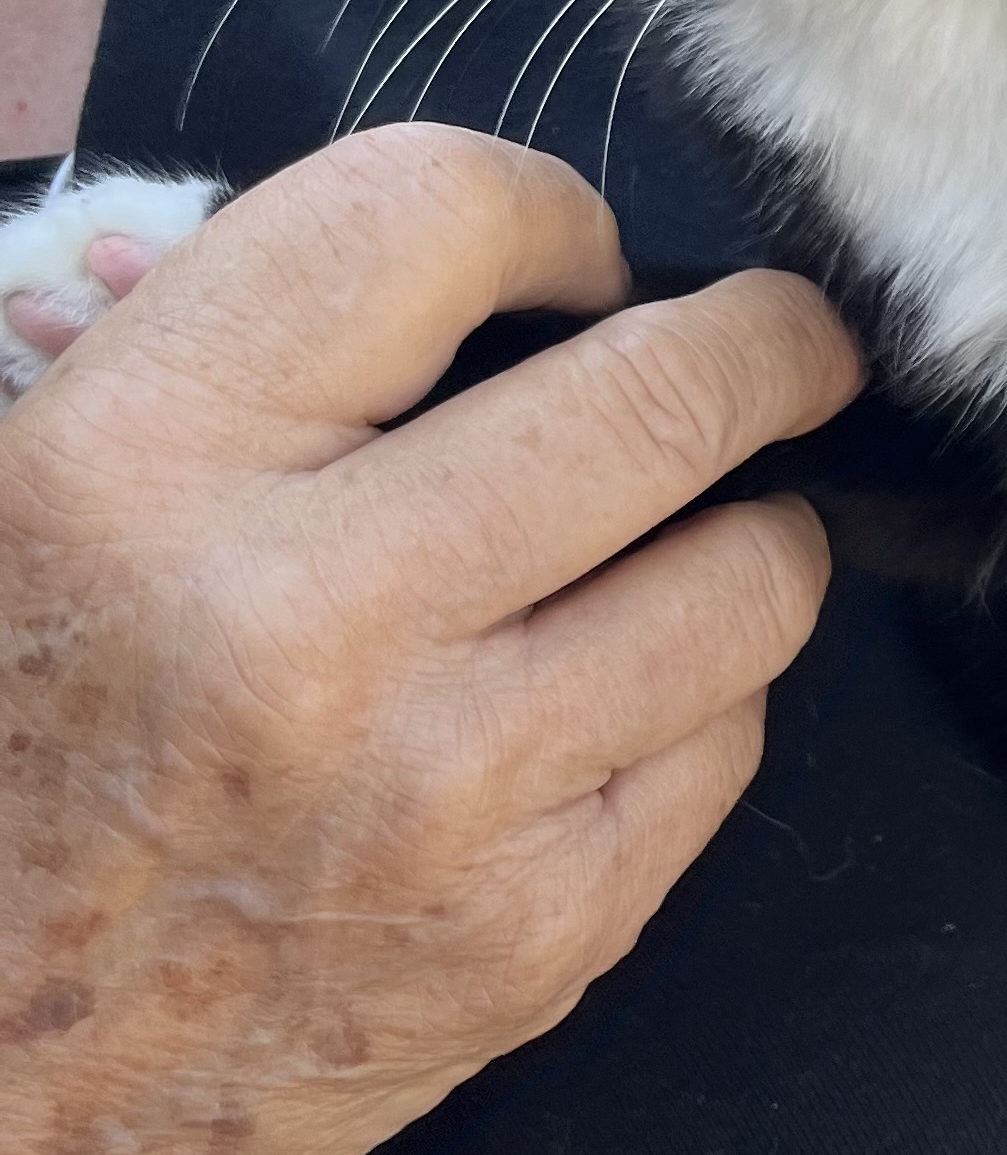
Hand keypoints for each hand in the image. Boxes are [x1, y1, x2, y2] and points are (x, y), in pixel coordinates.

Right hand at [0, 127, 858, 1154]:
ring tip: (694, 522)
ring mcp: (445, 803)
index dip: (536, 211)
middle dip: (762, 340)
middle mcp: (307, 626)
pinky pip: (720, 746)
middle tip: (782, 336)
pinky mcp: (535, 943)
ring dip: (744, 524)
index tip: (562, 257)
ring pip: (747, 579)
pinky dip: (694, 694)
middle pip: (661, 399)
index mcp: (133, 470)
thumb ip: (209, 358)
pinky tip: (613, 693)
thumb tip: (467, 273)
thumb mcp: (16, 501)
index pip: (430, 218)